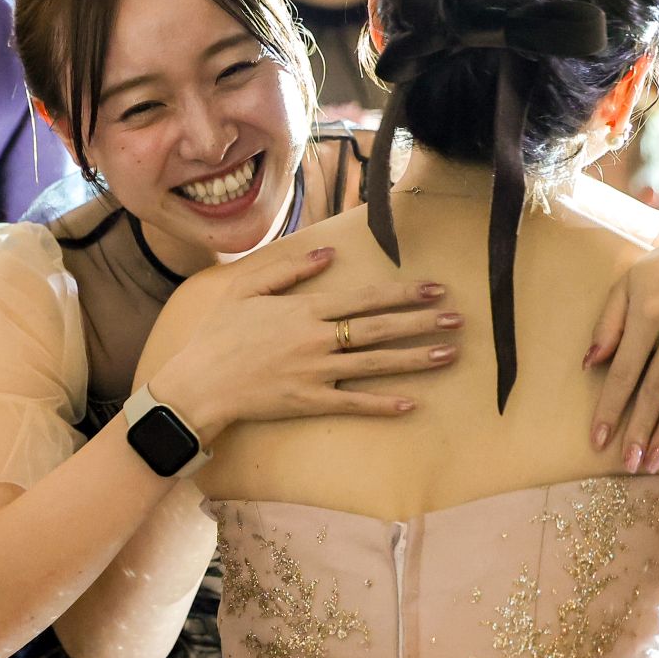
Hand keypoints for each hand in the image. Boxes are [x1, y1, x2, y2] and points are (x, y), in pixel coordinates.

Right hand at [147, 244, 460, 436]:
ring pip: (376, 364)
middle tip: (458, 320)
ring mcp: (315, 372)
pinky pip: (354, 403)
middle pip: (379, 329)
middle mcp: (316, 339)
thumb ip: (287, 269)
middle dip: (422, 323)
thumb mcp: (245, 290)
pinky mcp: (309, 401)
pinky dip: (382, 405)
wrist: (199, 383)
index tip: (434, 288)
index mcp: (303, 310)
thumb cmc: (217, 335)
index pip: (363, 298)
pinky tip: (411, 404)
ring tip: (449, 354)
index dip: (402, 293)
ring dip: (415, 359)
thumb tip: (326, 252)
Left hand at [588, 215, 658, 473]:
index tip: (597, 439)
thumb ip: (608, 323)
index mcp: (649, 313)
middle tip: (628, 463)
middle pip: (656, 390)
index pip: (625, 372)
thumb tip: (589, 364)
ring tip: (654, 459)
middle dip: (641, 430)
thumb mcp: (628, 282)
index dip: (610, 409)